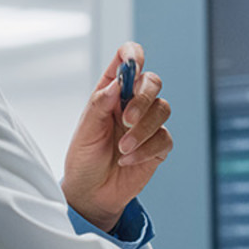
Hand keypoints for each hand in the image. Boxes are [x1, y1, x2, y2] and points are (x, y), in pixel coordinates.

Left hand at [62, 42, 173, 231]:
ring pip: (162, 109)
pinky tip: (128, 160)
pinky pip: (164, 138)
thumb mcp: (85, 131)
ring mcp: (147, 123)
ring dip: (143, 130)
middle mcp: (132, 103)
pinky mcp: (158, 145)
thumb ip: (100, 104)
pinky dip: (146, 149)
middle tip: (126, 120)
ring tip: (123, 148)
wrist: (92, 193)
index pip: (127, 59)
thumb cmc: (84, 158)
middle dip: (143, 99)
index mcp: (111, 91)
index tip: (133, 66)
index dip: (133, 55)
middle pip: (152, 82)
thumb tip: (118, 83)